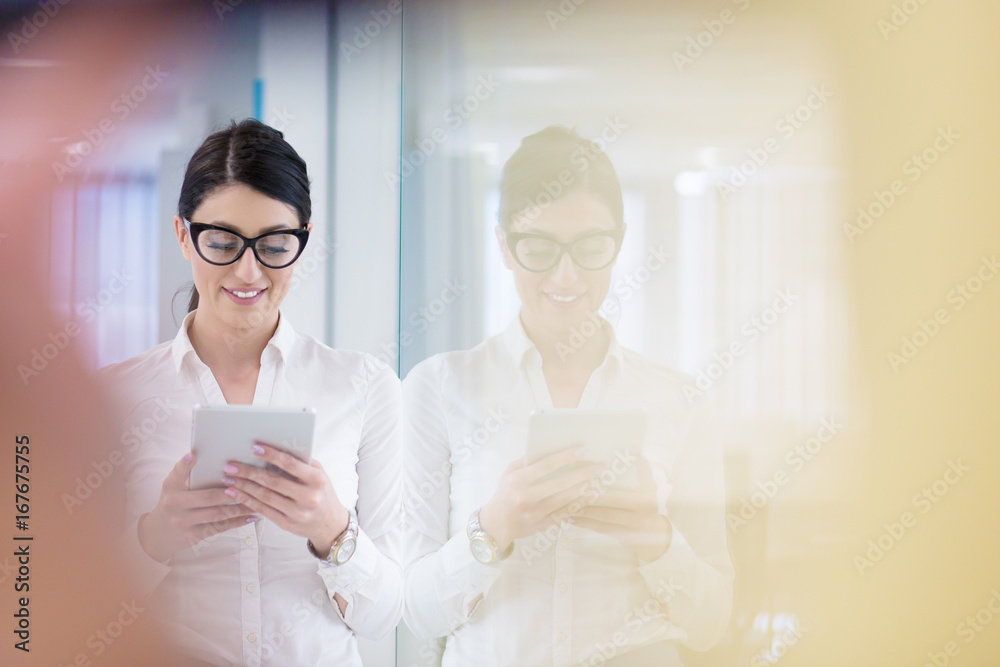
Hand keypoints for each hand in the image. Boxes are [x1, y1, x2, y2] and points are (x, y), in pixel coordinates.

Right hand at [139, 452, 258, 562]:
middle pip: (208, 497)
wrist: (159, 533)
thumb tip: (202, 455)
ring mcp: (184, 522)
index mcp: (171, 487)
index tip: (193, 456)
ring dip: (240, 508)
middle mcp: (175, 504)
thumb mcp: (173, 485)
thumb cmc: (173, 501)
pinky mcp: (194, 535)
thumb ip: (185, 472)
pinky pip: (220, 527)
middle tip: (251, 486)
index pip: (177, 473)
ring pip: (218, 514)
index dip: (185, 465)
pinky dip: (238, 522)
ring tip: (258, 501)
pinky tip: (252, 517)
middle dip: (232, 492)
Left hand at [221, 442, 349, 554]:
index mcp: (317, 480)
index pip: (290, 464)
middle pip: (273, 481)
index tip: (254, 447)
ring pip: (265, 496)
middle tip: (231, 466)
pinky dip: (247, 500)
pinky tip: (236, 493)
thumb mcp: (320, 475)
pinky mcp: (287, 524)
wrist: (330, 524)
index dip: (271, 455)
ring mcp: (297, 512)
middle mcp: (308, 497)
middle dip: (249, 472)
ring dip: (244, 486)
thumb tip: (275, 449)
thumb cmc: (322, 493)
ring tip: (229, 478)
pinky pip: (263, 510)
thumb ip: (302, 462)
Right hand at [478, 447, 605, 552]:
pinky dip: (580, 504)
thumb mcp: (509, 473)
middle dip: (583, 473)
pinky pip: (565, 513)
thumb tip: (549, 448)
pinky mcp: (542, 525)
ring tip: (601, 481)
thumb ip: (526, 461)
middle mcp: (525, 497)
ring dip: (586, 490)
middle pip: (560, 482)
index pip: (546, 465)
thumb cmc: (504, 493)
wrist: (495, 524)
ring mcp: (534, 514)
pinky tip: (591, 496)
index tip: (583, 449)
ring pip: (566, 499)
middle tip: (600, 466)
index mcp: (517, 480)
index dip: (566, 456)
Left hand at [570, 457, 672, 562]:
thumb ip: (645, 475)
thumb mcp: (652, 490)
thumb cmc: (649, 506)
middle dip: (587, 501)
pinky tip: (570, 518)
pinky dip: (584, 524)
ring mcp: (629, 530)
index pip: (620, 495)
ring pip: (601, 520)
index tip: (585, 482)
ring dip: (582, 512)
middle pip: (607, 508)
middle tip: (568, 492)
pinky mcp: (620, 538)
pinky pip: (600, 529)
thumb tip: (640, 456)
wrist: (657, 539)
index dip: (601, 491)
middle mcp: (639, 517)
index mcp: (646, 501)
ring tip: (564, 504)